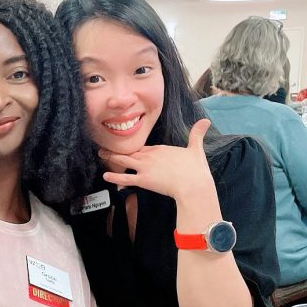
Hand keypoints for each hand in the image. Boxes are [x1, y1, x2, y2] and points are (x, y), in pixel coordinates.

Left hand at [99, 119, 215, 199]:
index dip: (135, 149)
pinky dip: (114, 177)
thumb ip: (197, 135)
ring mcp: (145, 167)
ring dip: (111, 157)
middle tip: (105, 147)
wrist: (193, 185)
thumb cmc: (196, 170)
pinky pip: (125, 178)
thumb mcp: (196, 149)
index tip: (127, 149)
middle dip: (117, 149)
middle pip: (130, 151)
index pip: (144, 148)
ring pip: (124, 160)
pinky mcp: (143, 180)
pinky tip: (105, 176)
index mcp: (160, 149)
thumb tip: (206, 121)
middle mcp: (150, 156)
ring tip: (101, 154)